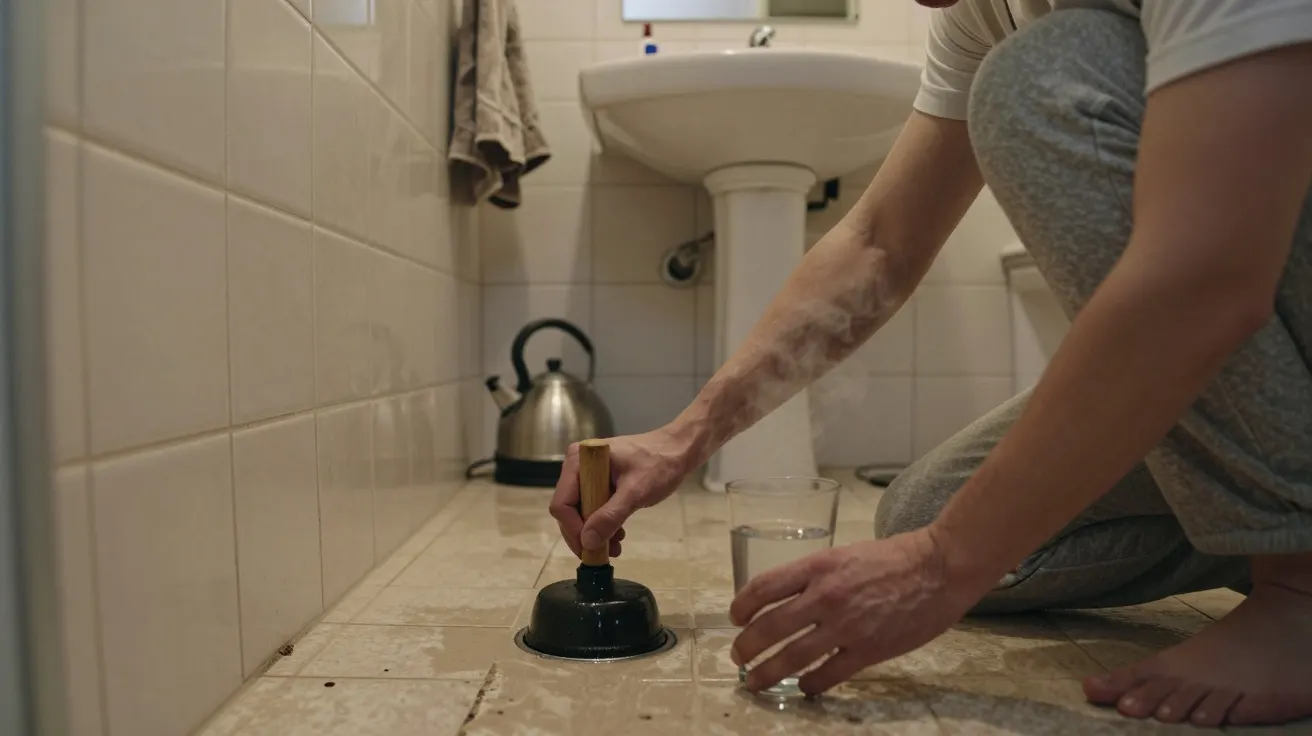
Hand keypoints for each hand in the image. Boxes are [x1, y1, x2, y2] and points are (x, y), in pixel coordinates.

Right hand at [549, 426, 695, 557]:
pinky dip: (603, 525)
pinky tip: (618, 537)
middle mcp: (577, 466)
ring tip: (615, 549)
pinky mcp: (599, 482)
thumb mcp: (635, 492)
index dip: (573, 528)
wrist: (678, 450)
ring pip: (581, 513)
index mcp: (579, 461)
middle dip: (584, 534)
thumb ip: (610, 516)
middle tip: (602, 555)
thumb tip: (587, 542)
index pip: (562, 503)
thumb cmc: (659, 465)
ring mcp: (587, 475)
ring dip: (595, 533)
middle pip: (568, 510)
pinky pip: (593, 508)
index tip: (591, 547)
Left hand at [728, 528, 986, 694]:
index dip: (741, 606)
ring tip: (754, 681)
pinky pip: (827, 675)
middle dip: (746, 647)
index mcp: (818, 566)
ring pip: (791, 657)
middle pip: (769, 627)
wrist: (939, 569)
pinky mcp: (867, 651)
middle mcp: (825, 596)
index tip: (735, 618)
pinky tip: (803, 687)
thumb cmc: (893, 558)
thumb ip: (815, 576)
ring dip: (766, 672)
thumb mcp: (844, 554)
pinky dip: (809, 685)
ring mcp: (846, 626)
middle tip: (738, 657)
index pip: (764, 587)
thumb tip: (786, 598)